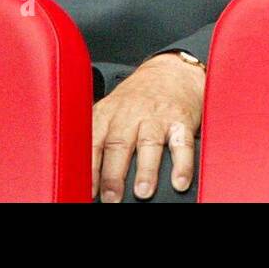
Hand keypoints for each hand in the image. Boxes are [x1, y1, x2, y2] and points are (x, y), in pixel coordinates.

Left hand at [91, 53, 205, 200]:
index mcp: (108, 113)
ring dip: (146, 170)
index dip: (90, 168)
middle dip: (114, 174)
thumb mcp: (111, 109)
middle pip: (119, 144)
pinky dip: (182, 164)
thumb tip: (86, 174)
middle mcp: (130, 114)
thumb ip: (100, 135)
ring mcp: (156, 116)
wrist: (171, 70)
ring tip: (143, 191)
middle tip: (112, 197)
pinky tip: (179, 180)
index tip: (89, 191)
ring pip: (149, 143)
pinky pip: (182, 143)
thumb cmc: (137, 97)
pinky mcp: (181, 119)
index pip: (94, 142)